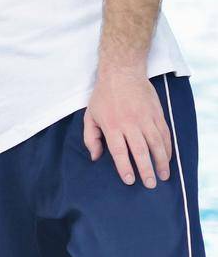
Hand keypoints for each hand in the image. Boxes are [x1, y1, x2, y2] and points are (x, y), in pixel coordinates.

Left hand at [83, 68, 171, 186]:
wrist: (122, 72)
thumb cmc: (103, 96)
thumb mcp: (89, 116)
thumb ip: (90, 138)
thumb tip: (95, 157)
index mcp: (112, 125)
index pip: (119, 151)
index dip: (125, 168)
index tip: (130, 180)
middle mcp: (130, 123)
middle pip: (140, 150)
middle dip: (146, 169)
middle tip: (150, 184)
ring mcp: (145, 117)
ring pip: (156, 143)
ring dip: (160, 161)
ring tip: (163, 175)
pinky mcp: (156, 113)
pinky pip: (164, 133)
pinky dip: (167, 147)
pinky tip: (167, 158)